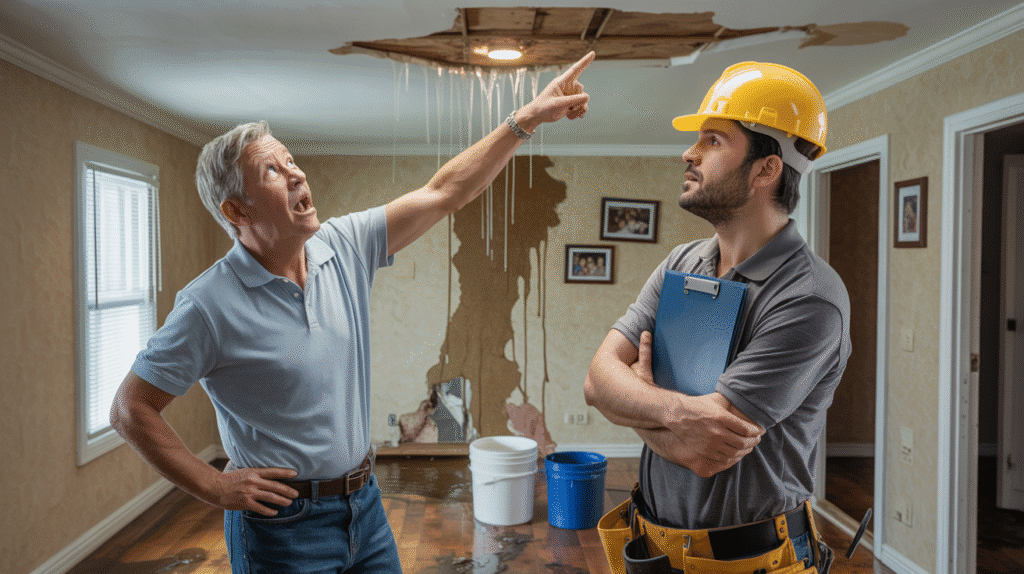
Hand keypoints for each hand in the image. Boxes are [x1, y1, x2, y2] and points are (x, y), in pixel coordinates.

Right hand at [211, 467, 299, 515]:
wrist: (215, 487)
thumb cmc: (229, 479)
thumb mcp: (244, 472)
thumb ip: (256, 475)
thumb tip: (267, 478)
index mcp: (254, 472)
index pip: (273, 472)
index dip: (285, 473)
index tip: (295, 474)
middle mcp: (254, 482)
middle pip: (275, 486)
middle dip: (287, 490)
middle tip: (296, 493)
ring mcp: (250, 493)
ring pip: (271, 497)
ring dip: (282, 500)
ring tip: (289, 502)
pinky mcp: (246, 503)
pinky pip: (261, 508)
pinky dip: (269, 511)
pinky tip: (275, 512)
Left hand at [518, 51, 595, 128]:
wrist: (537, 116)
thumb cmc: (543, 107)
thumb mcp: (558, 104)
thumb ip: (573, 100)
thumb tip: (587, 97)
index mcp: (561, 82)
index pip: (575, 70)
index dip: (584, 62)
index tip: (593, 53)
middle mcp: (567, 86)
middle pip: (581, 90)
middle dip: (580, 101)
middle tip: (571, 109)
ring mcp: (569, 95)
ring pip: (582, 99)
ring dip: (579, 108)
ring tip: (571, 114)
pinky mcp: (569, 102)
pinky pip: (580, 105)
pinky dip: (578, 112)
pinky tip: (571, 116)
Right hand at [630, 327, 762, 475]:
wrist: (677, 415)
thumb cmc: (698, 405)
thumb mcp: (715, 399)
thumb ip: (731, 402)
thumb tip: (746, 399)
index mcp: (721, 417)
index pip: (747, 430)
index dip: (756, 432)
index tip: (759, 431)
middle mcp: (717, 431)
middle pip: (743, 443)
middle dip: (753, 442)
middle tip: (756, 439)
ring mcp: (710, 443)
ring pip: (735, 452)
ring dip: (745, 451)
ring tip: (748, 446)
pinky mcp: (705, 450)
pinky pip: (724, 458)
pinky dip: (733, 457)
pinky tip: (736, 452)